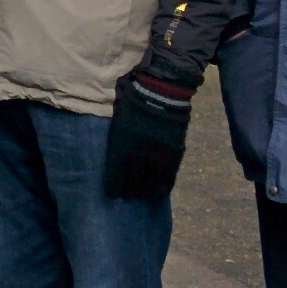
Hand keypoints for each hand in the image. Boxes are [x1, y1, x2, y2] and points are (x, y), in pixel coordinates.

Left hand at [102, 70, 195, 199]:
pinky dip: (163, 187)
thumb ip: (116, 136)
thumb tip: (114, 148)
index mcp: (120, 144)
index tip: (113, 194)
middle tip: (128, 195)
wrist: (161, 90)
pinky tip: (158, 193)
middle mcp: (138, 154)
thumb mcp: (117, 117)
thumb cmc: (133, 98)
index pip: (115, 175)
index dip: (114, 187)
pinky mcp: (173, 154)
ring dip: (145, 192)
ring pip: (150, 183)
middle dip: (129, 191)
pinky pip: (168, 177)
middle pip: (132, 182)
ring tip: (143, 196)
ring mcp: (157, 155)